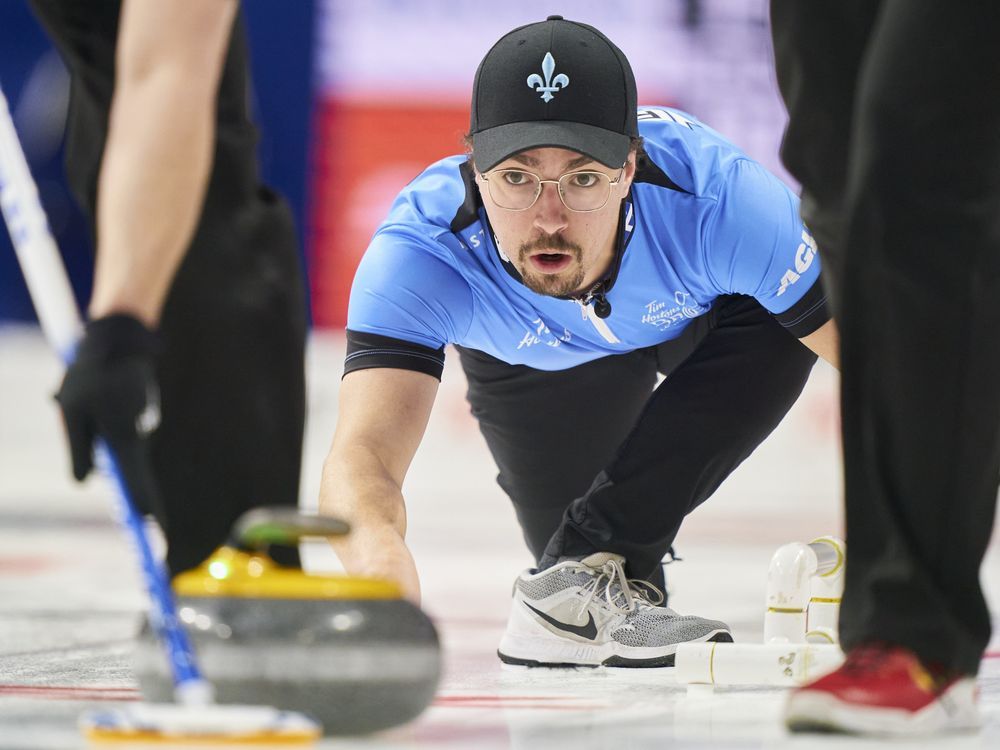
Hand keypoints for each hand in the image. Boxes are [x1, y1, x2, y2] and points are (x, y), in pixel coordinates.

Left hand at [55, 314, 162, 517]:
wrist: (120, 342)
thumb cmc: (89, 376)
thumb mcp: (73, 411)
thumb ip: (79, 449)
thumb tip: (84, 482)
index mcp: (122, 437)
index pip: (136, 483)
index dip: (144, 508)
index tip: (153, 530)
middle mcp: (139, 436)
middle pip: (138, 478)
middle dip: (140, 500)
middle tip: (149, 528)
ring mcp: (143, 427)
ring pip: (127, 455)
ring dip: (114, 455)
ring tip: (93, 414)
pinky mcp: (142, 420)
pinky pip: (127, 439)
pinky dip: (116, 437)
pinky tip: (104, 408)